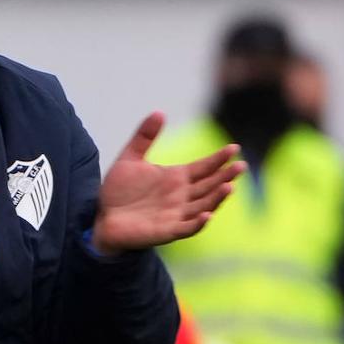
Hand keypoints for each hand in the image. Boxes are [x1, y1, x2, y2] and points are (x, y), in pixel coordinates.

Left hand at [91, 112, 244, 254]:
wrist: (101, 217)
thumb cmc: (119, 190)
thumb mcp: (130, 158)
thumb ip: (144, 136)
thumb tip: (159, 112)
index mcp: (177, 178)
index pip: (204, 167)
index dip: (219, 159)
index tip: (234, 148)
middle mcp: (182, 196)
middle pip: (210, 185)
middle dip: (226, 176)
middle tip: (241, 166)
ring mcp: (176, 214)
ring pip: (204, 205)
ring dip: (217, 197)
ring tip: (230, 186)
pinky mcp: (166, 231)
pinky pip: (186, 228)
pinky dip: (198, 223)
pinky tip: (207, 215)